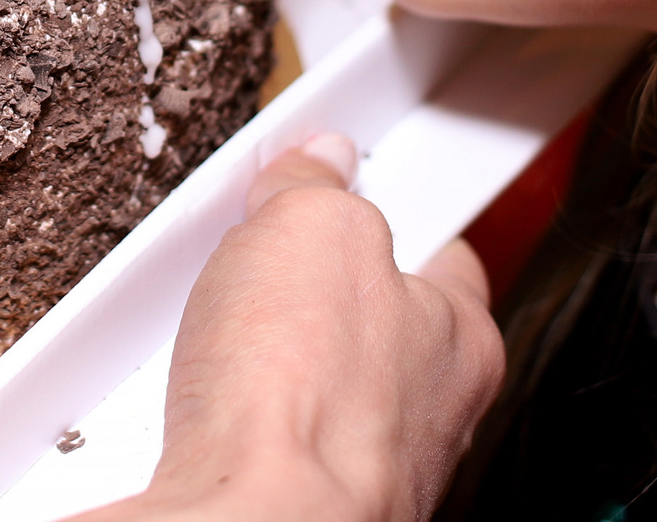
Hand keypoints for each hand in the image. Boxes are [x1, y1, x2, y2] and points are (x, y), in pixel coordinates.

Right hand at [74, 136, 504, 521]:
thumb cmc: (303, 398)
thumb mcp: (311, 230)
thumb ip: (318, 190)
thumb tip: (315, 169)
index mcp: (461, 341)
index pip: (444, 257)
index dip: (388, 213)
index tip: (345, 188)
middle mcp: (427, 421)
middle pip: (371, 325)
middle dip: (311, 291)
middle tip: (258, 259)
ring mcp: (362, 476)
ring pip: (312, 390)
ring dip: (262, 361)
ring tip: (215, 339)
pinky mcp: (294, 508)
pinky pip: (259, 441)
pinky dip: (221, 419)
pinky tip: (194, 406)